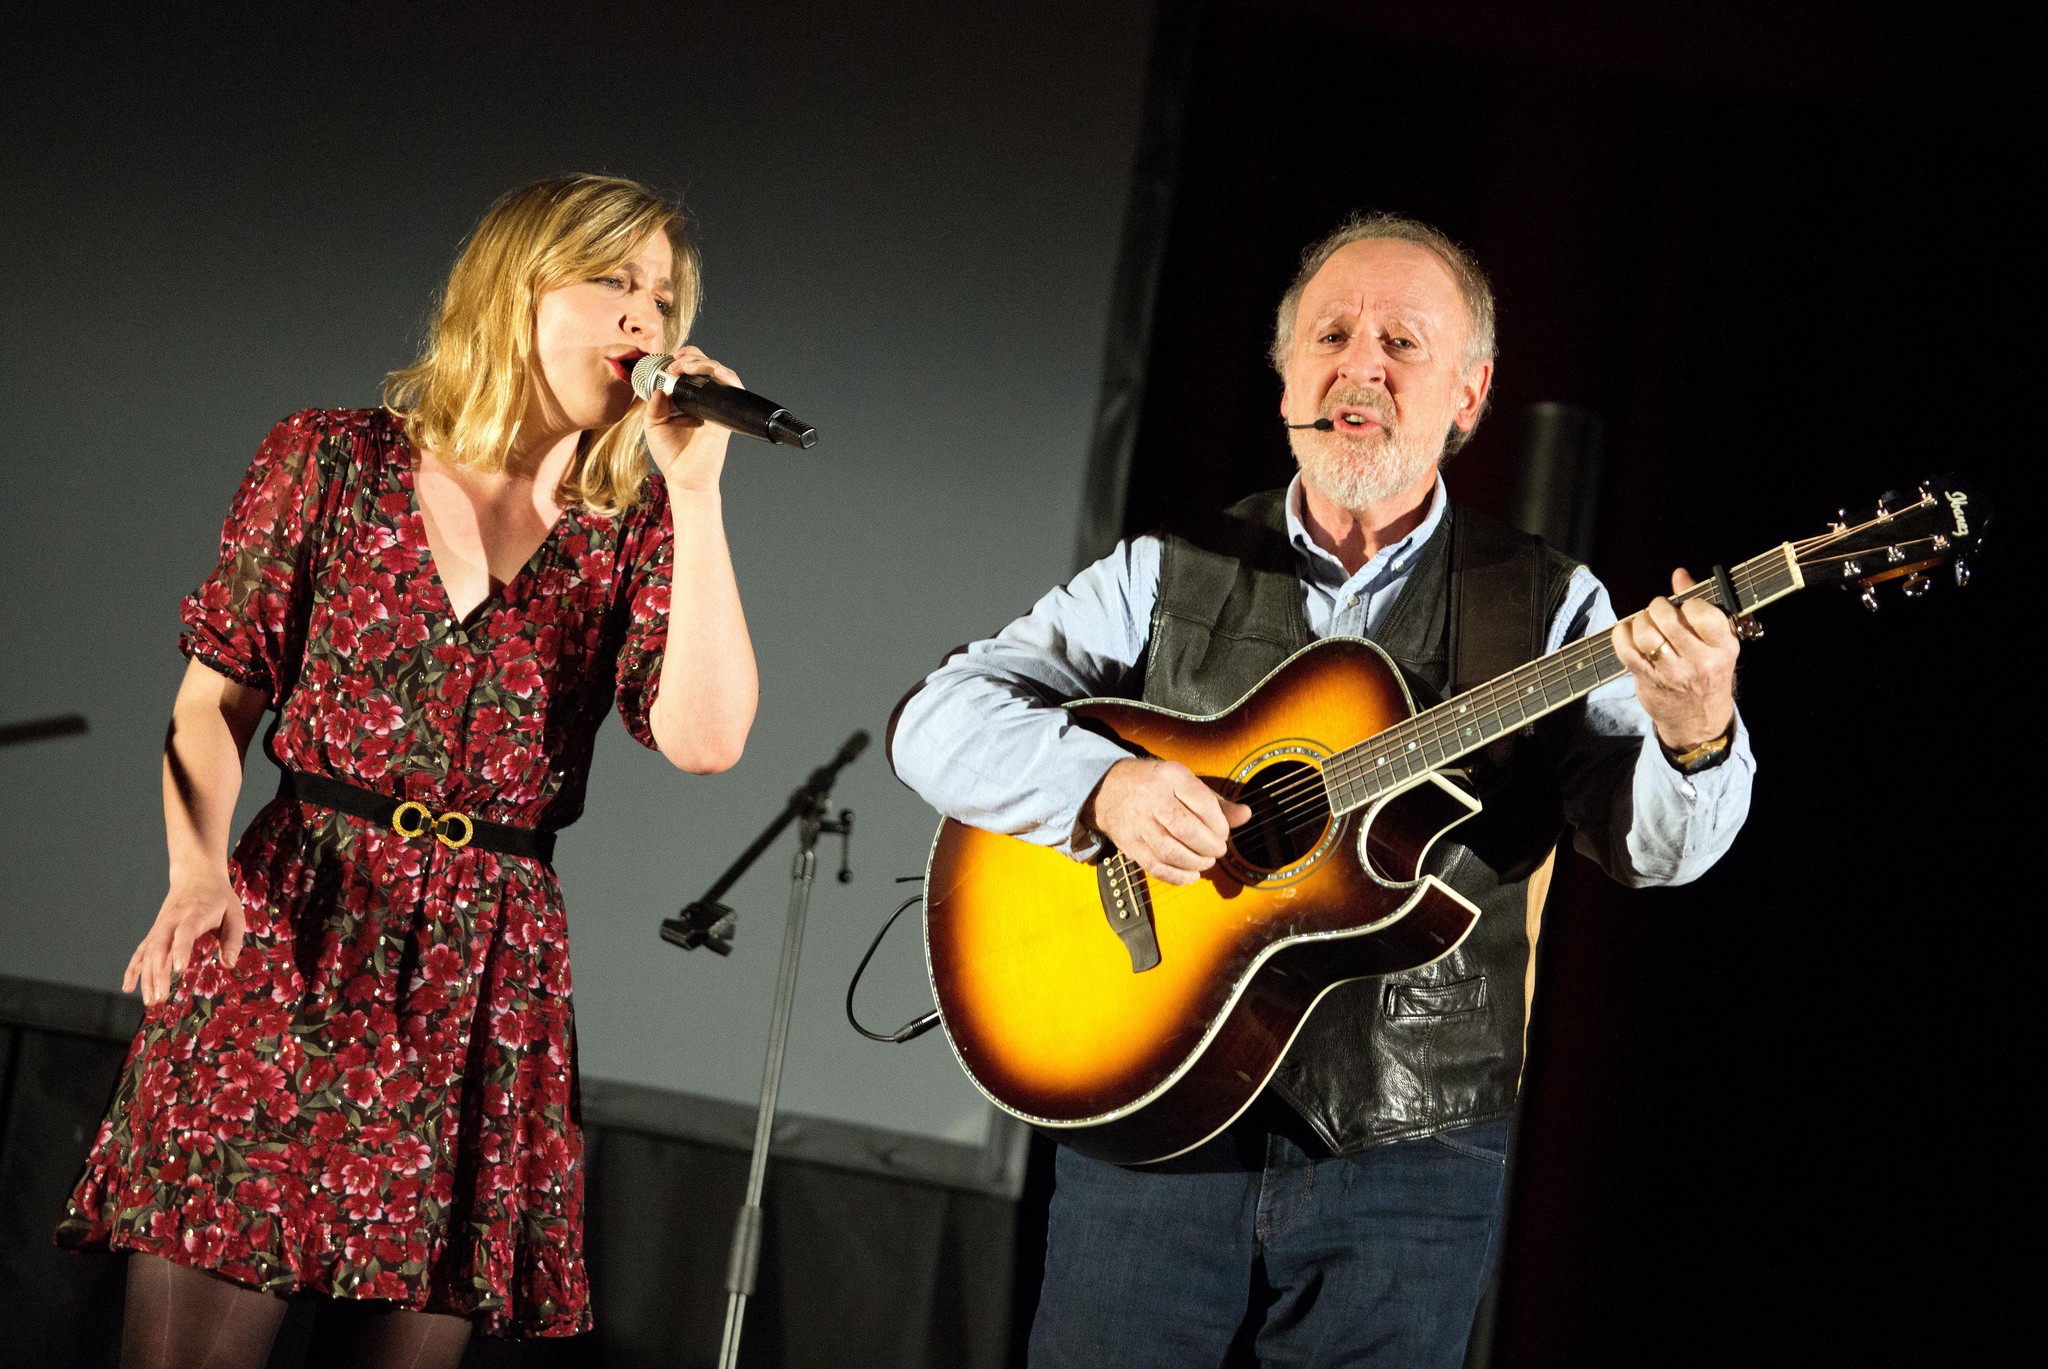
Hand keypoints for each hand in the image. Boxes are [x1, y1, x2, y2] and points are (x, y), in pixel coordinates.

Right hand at [123, 870, 245, 1005]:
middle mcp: (172, 920)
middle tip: (160, 998)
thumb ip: (233, 939)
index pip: (184, 932)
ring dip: (147, 977)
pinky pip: (141, 951)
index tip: (178, 970)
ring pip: (149, 953)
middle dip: (157, 973)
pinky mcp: (155, 932)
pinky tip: (129, 987)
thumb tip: (229, 965)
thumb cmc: (219, 898)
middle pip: (160, 946)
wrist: (196, 875)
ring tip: (151, 1002)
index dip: (180, 950)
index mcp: (195, 913)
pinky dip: (133, 969)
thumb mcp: (235, 913)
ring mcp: (161, 926)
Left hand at [642, 346, 738, 493]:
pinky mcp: (725, 415)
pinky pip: (732, 389)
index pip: (690, 371)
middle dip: (691, 357)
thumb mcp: (654, 425)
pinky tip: (713, 371)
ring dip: (704, 362)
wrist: (684, 477)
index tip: (669, 361)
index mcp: (687, 400)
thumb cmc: (671, 454)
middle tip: (675, 364)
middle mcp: (704, 400)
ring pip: (720, 372)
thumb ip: (653, 406)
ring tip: (685, 366)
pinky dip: (725, 375)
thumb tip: (659, 388)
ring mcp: (716, 406)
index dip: (681, 360)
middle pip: (705, 367)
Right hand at [1082, 757, 1251, 886]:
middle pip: (1186, 829)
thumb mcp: (1186, 783)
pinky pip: (1155, 867)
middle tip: (1217, 850)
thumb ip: (1217, 802)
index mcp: (1171, 777)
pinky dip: (1177, 877)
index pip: (1202, 804)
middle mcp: (1152, 798)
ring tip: (1206, 861)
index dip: (1219, 825)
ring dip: (1195, 862)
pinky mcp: (1129, 843)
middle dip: (1209, 846)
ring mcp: (1138, 822)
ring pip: (1170, 851)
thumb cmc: (1157, 786)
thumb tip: (1245, 815)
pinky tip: (1191, 875)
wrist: (1110, 788)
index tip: (1223, 833)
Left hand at [1612, 568, 1739, 751]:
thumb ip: (1700, 605)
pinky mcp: (1648, 679)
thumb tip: (1679, 575)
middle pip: (1668, 619)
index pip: (1703, 613)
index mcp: (1723, 647)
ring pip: (1645, 634)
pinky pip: (1625, 650)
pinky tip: (1628, 632)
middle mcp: (1699, 661)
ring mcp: (1671, 672)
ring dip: (1640, 621)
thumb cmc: (1708, 673)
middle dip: (1658, 607)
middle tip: (1659, 610)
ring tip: (1646, 623)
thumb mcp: (1717, 642)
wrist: (1698, 721)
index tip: (1686, 607)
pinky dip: (1621, 635)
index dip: (1689, 603)